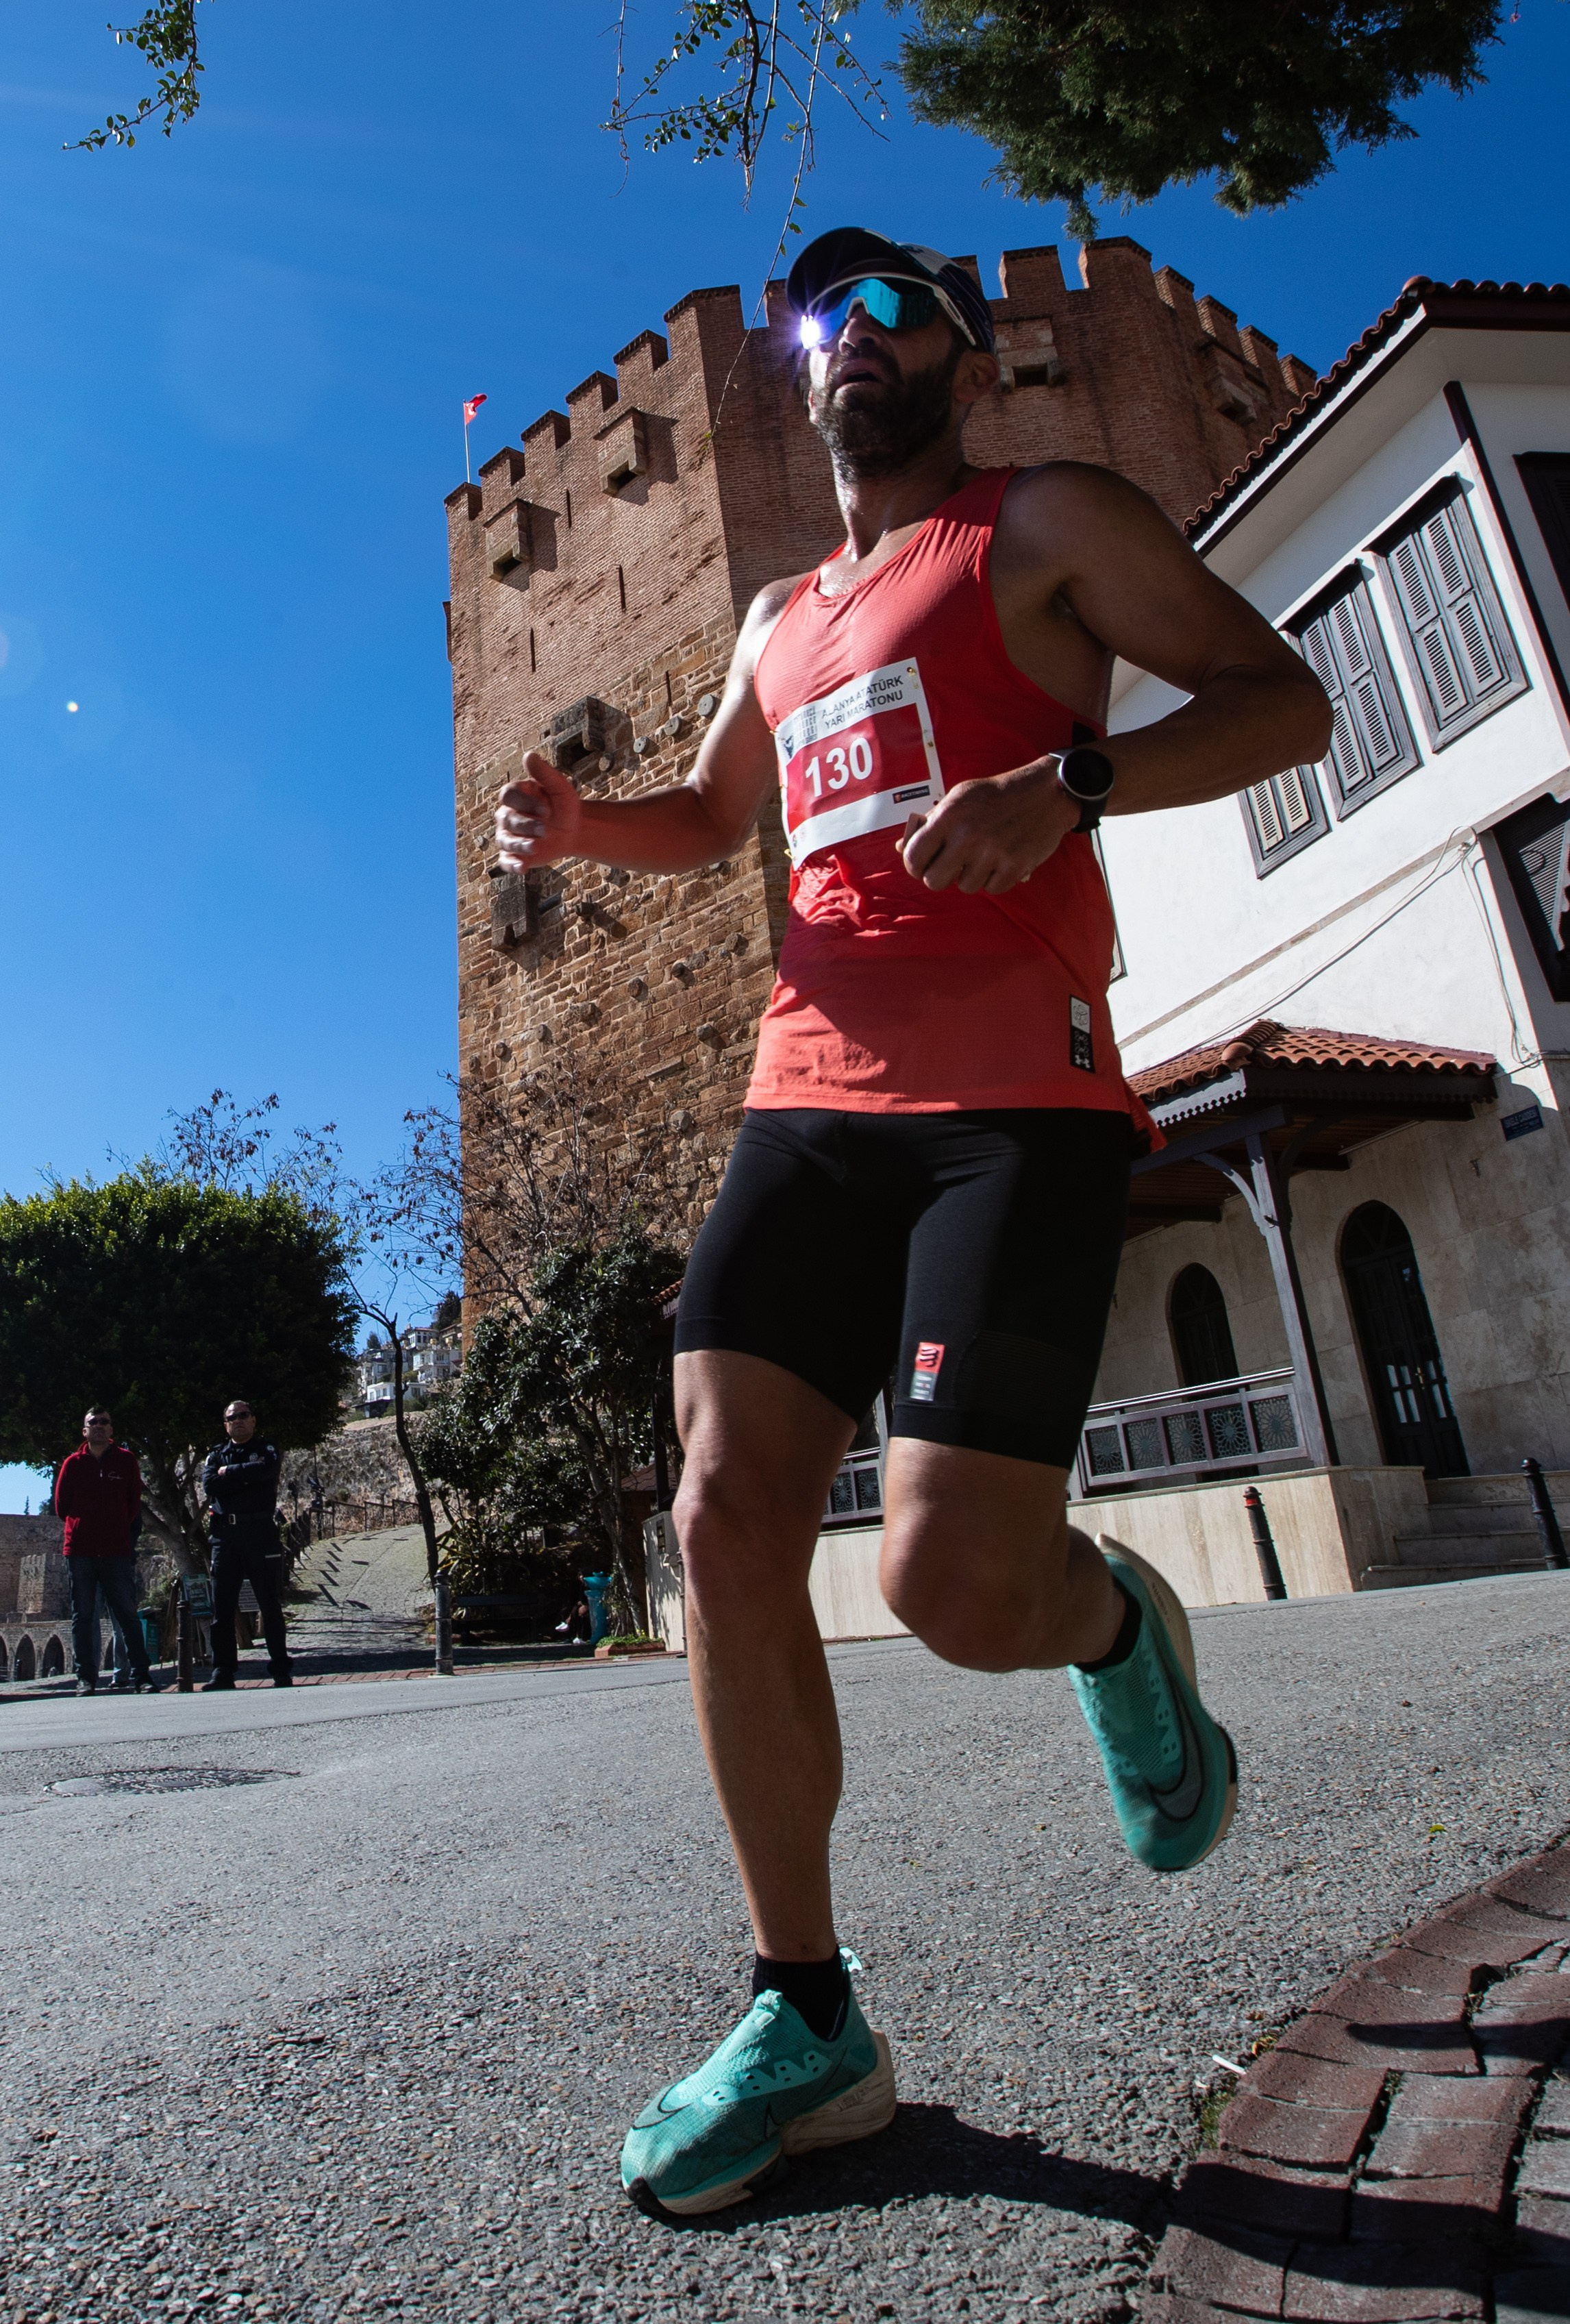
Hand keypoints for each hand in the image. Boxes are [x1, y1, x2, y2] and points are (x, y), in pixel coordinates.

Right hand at [495, 752, 583, 871]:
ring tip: (536, 847)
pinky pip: (505, 861)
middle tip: (546, 829)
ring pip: (506, 841)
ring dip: (519, 845)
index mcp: (515, 796)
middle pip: (507, 820)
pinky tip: (522, 868)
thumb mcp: (559, 787)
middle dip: (526, 825)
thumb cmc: (564, 805)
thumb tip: (529, 755)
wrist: (573, 830)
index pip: (508, 796)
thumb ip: (544, 773)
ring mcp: (508, 836)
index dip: (524, 802)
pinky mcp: (514, 855)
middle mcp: (506, 815)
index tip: (546, 809)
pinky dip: (511, 865)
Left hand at [898, 759, 1078, 894]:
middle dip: (940, 876)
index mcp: (949, 816)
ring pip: (964, 887)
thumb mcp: (959, 797)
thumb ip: (931, 822)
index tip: (922, 864)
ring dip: (971, 876)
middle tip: (951, 865)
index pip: (913, 856)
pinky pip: (992, 889)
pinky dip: (995, 879)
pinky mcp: (1015, 867)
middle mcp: (968, 836)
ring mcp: (992, 854)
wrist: (1047, 792)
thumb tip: (901, 848)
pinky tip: (1001, 860)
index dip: (914, 865)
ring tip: (984, 856)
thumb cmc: (997, 795)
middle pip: (934, 881)